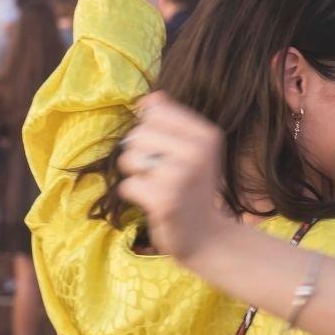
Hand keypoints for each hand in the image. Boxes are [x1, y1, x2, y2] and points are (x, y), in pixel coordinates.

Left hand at [117, 92, 231, 262]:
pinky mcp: (164, 201)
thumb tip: (149, 98)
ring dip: (135, 175)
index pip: (154, 110)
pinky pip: (127, 185)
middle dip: (139, 154)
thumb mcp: (194, 149)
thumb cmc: (194, 188)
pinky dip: (133, 195)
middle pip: (137, 134)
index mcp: (207, 134)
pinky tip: (153, 202)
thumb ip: (172, 122)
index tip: (165, 150)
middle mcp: (198, 152)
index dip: (150, 130)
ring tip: (156, 186)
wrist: (207, 236)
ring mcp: (181, 177)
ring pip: (128, 159)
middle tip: (159, 173)